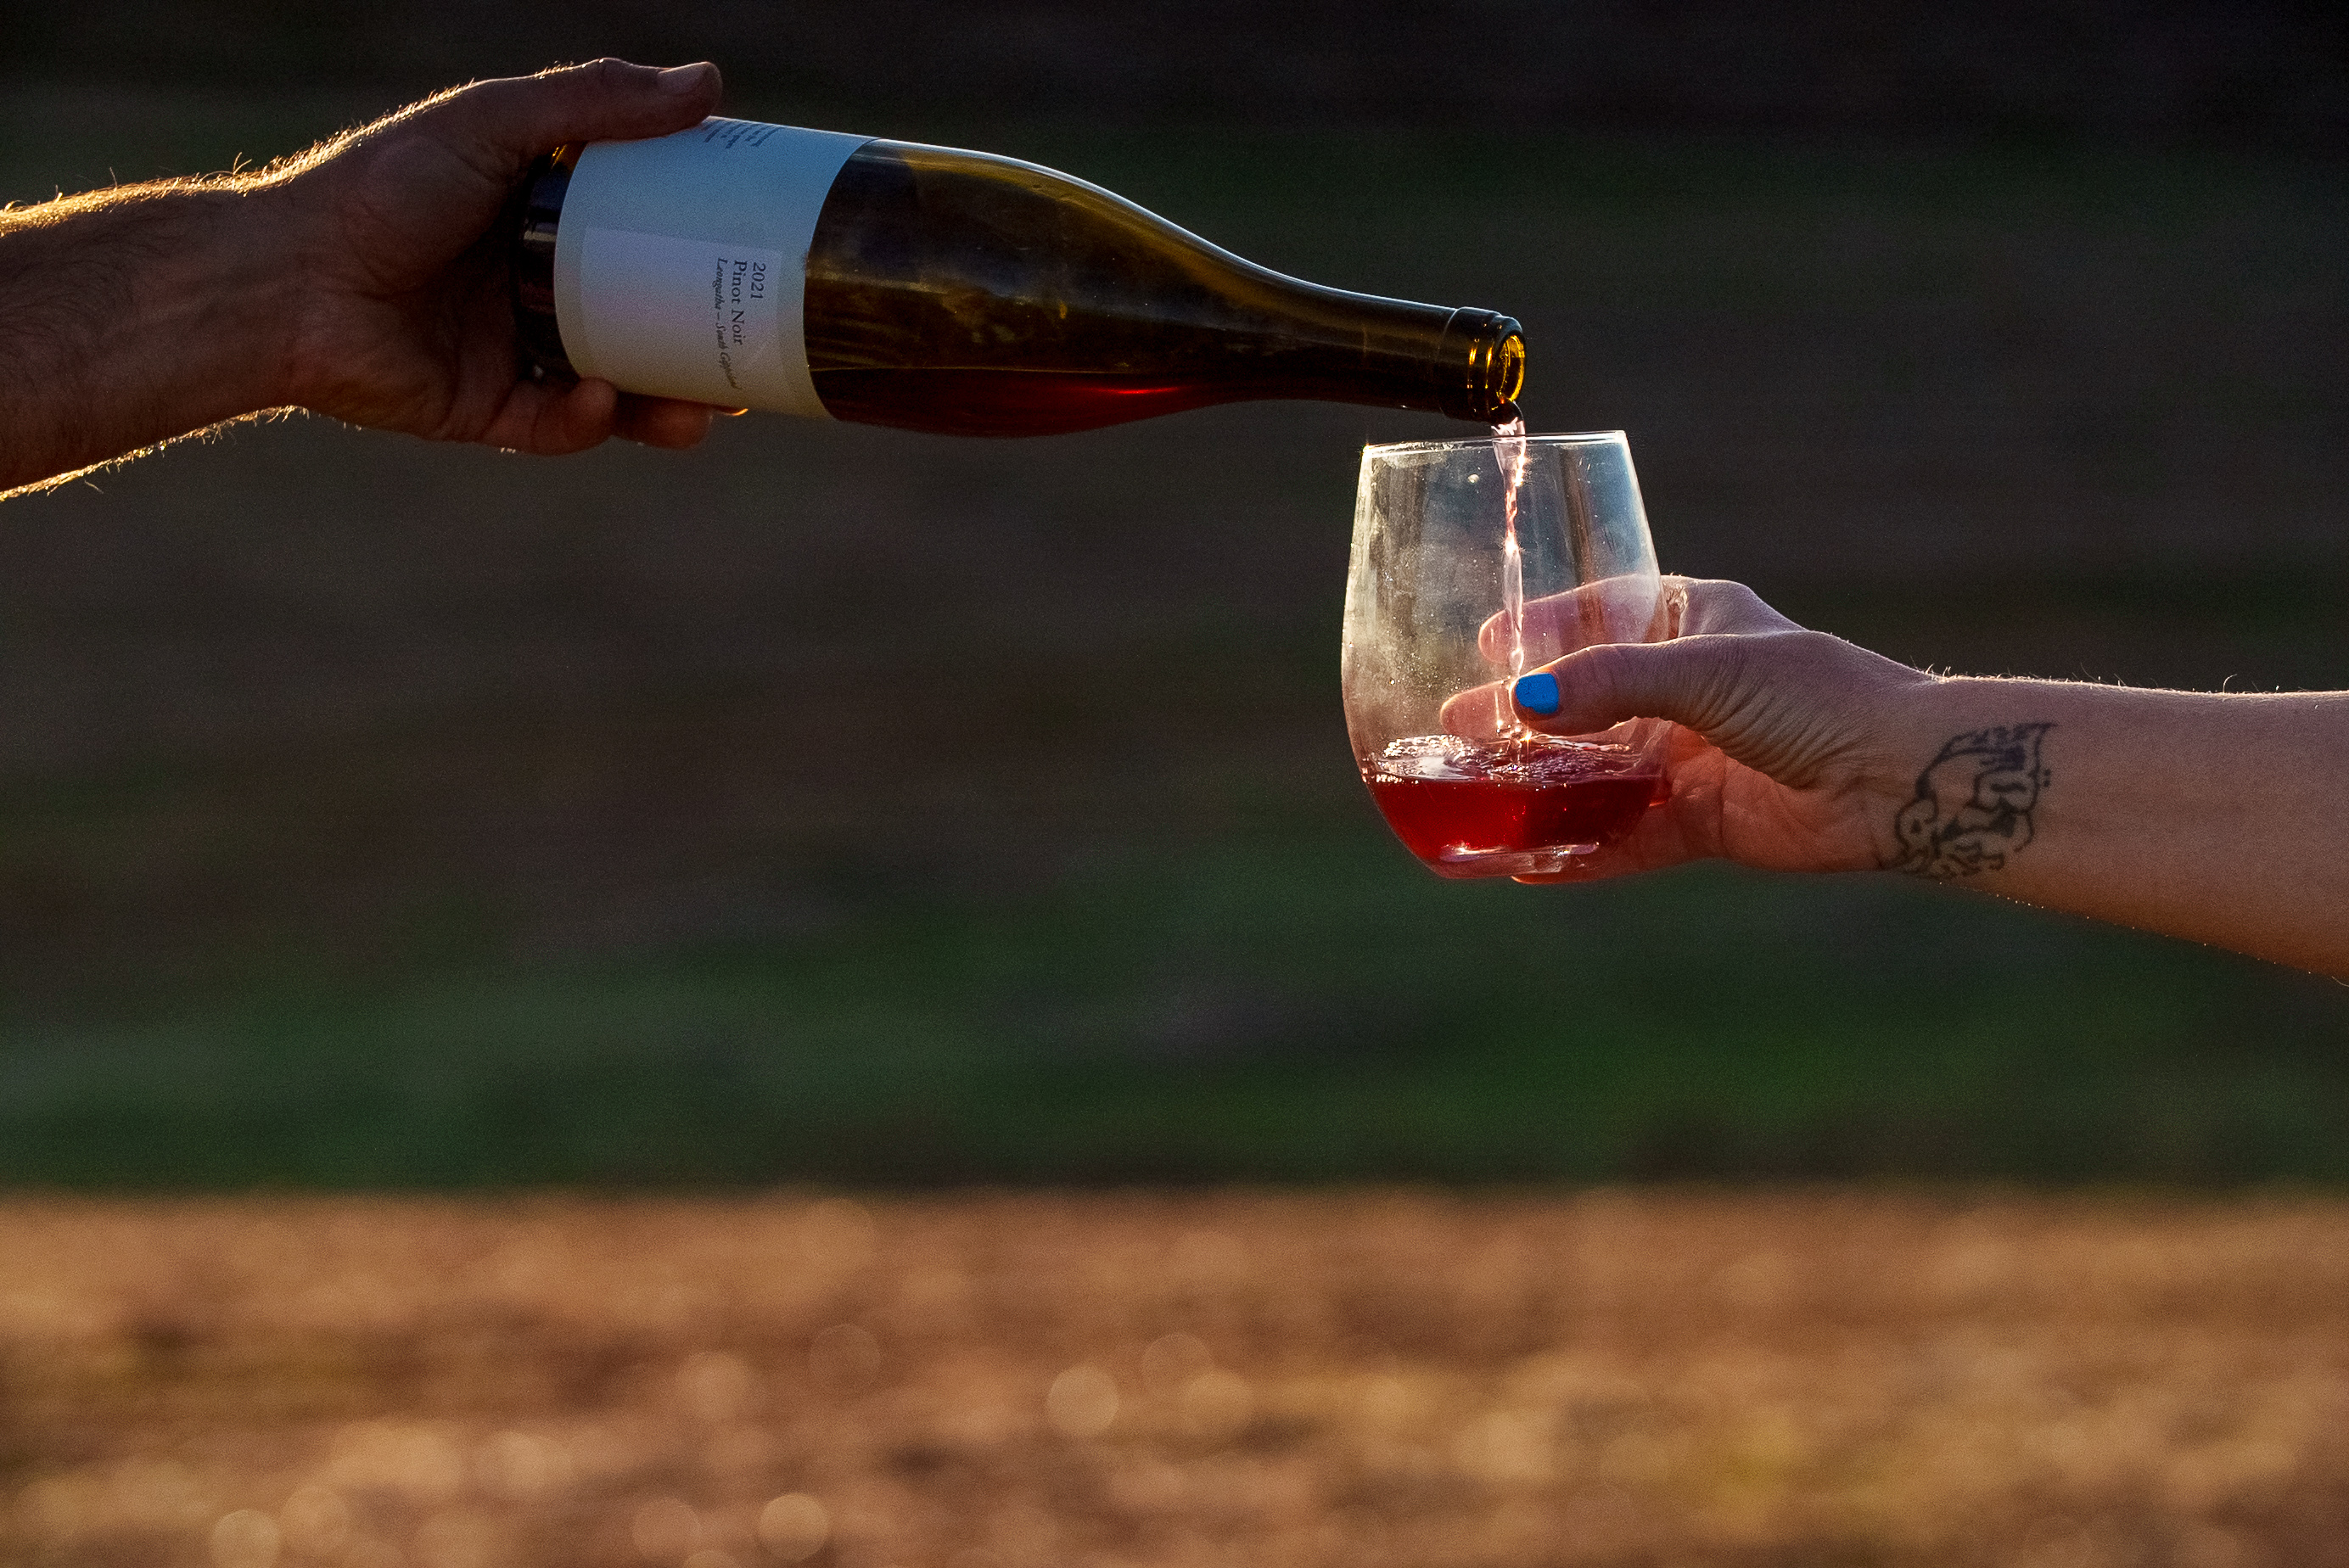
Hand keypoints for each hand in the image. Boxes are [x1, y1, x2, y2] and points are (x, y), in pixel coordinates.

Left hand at [271, 59, 728, 454]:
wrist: (284, 283)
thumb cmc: (379, 190)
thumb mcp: (493, 124)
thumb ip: (595, 102)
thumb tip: (710, 83)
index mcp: (543, 217)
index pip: (646, 230)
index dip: (706, 241)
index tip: (764, 244)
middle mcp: (536, 286)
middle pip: (646, 319)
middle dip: (707, 344)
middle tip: (762, 352)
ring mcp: (516, 352)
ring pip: (618, 387)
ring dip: (670, 404)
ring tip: (712, 410)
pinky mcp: (488, 411)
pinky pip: (558, 427)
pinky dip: (589, 421)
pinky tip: (603, 402)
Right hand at [1452, 577, 1941, 881]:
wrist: (1897, 779)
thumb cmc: (1817, 697)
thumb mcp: (1706, 669)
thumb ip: (1612, 683)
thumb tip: (1523, 704)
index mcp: (1690, 623)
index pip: (1596, 616)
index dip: (1538, 630)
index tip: (1482, 646)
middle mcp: (1684, 690)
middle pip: (1581, 703)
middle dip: (1518, 720)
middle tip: (1453, 729)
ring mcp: (1690, 758)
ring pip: (1594, 774)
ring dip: (1536, 788)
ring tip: (1469, 799)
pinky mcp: (1701, 822)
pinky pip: (1622, 839)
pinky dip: (1575, 853)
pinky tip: (1523, 866)